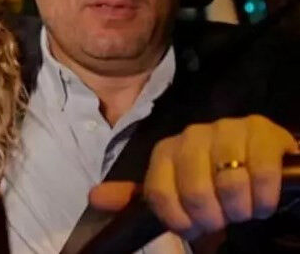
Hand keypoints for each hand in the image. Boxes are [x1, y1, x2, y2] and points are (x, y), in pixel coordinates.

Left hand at [90, 115, 297, 239]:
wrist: (257, 158)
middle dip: (212, 218)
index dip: (179, 221)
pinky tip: (262, 198)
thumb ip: (134, 195)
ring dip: (240, 209)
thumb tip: (93, 197)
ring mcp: (226, 129)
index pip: (159, 194)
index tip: (193, 228)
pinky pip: (261, 174)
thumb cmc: (211, 180)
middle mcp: (192, 135)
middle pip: (195, 192)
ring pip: (229, 185)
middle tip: (223, 219)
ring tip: (243, 208)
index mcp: (166, 151)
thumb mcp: (173, 189)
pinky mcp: (260, 130)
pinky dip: (264, 197)